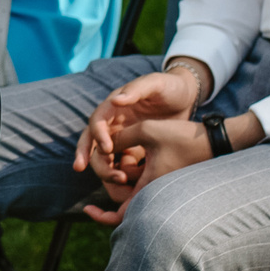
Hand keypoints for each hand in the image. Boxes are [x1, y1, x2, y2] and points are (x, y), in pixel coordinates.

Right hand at [74, 63, 210, 184]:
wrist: (186, 98)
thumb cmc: (170, 87)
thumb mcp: (156, 83)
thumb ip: (137, 89)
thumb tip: (115, 100)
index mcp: (114, 106)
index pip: (97, 121)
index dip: (97, 134)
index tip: (106, 149)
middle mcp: (113, 123)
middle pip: (91, 141)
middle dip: (85, 155)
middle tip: (82, 168)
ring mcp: (121, 138)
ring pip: (103, 156)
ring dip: (105, 169)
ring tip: (119, 181)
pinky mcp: (132, 150)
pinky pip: (120, 165)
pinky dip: (120, 175)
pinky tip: (127, 187)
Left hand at [79, 118, 215, 223]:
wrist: (216, 140)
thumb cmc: (183, 138)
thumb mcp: (146, 131)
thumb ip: (119, 137)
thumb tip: (101, 146)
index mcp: (148, 190)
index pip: (119, 217)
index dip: (100, 216)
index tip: (87, 207)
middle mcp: (155, 194)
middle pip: (121, 199)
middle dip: (111, 179)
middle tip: (108, 156)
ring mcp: (161, 188)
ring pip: (131, 187)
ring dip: (123, 171)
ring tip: (127, 150)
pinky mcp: (165, 179)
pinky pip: (142, 180)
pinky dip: (134, 169)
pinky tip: (134, 151)